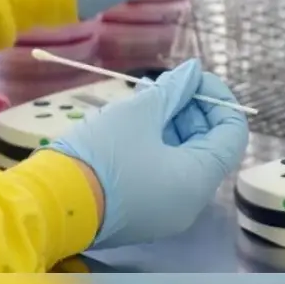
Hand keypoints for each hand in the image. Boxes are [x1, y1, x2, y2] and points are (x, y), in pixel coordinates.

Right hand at [47, 59, 248, 248]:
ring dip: (169, 124)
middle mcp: (189, 201)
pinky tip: (132, 123)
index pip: (232, 132)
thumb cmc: (101, 154)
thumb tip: (193, 71)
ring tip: (142, 98)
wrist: (52, 203)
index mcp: (197, 179)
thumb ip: (172, 90)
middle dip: (188, 108)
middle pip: (206, 144)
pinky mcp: (143, 212)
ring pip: (181, 157)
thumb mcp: (138, 114)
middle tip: (161, 85)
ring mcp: (166, 210)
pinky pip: (161, 173)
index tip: (191, 78)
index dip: (218, 98)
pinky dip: (154, 145)